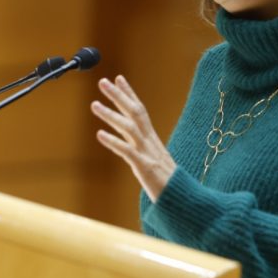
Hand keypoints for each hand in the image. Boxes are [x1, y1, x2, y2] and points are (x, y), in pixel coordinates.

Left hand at [91, 75, 176, 201]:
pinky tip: (99, 134)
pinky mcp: (145, 167)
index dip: (129, 93)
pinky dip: (113, 141)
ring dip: (111, 114)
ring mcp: (148, 153)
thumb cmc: (168, 183)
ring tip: (94, 104)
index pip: (140, 110)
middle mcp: (150, 142)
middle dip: (118, 95)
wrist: (183, 200)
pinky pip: (128, 151)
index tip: (118, 77)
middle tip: (102, 81)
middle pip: (134, 112)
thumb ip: (141, 150)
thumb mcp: (153, 161)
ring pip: (129, 127)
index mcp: (152, 139)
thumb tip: (129, 144)